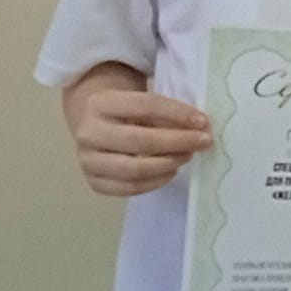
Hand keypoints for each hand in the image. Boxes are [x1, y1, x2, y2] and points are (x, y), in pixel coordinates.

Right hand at [71, 89, 211, 196]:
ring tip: (187, 156)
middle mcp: (89, 132)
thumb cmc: (126, 112)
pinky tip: (171, 171)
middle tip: (203, 142)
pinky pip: (128, 188)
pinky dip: (155, 182)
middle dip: (178, 142)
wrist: (92, 126)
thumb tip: (201, 128)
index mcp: (101, 103)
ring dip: (168, 164)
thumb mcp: (140, 102)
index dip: (177, 113)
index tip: (203, 121)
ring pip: (133, 169)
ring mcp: (87, 161)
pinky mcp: (93, 182)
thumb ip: (166, 112)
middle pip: (139, 140)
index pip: (144, 105)